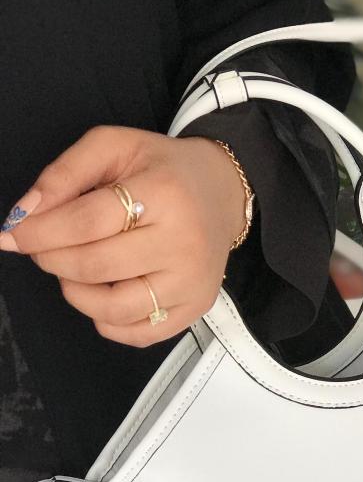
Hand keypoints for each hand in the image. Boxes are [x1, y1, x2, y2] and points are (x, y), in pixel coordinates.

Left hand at [0, 126, 248, 345]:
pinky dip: (106, 321)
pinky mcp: (195, 307)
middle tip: (42, 247)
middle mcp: (184, 243)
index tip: (16, 233)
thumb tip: (23, 215)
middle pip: (95, 267)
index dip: (40, 231)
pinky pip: (138, 334)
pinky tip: (102, 293)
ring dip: (75, 292)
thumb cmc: (164, 169)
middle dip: (51, 259)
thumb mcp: (115, 146)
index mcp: (165, 194)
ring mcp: (192, 281)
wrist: (223, 191)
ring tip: (73, 270)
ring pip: (113, 309)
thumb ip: (64, 174)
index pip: (87, 222)